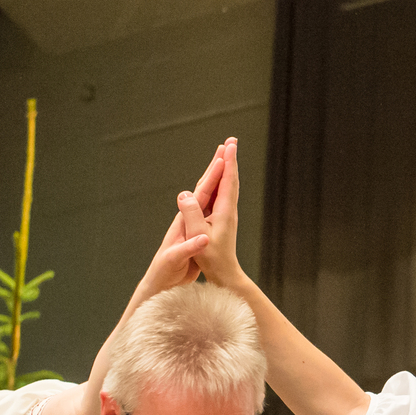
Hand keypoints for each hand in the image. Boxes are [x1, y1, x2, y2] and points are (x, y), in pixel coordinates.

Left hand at [133, 143, 227, 300]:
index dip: (214, 175)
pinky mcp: (197, 230)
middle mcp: (188, 216)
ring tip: (226, 161)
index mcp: (185, 220)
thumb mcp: (175, 259)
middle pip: (204, 185)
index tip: (225, 156)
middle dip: (216, 165)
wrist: (160, 281)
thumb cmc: (165, 271)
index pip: (202, 192)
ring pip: (208, 193)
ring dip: (218, 176)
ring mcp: (193, 222)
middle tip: (228, 145)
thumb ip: (188, 248)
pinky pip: (210, 207)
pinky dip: (218, 194)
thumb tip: (203, 238)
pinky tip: (222, 192)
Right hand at [182, 138, 243, 290]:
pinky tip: (219, 180)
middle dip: (229, 159)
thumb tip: (184, 193)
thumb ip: (191, 214)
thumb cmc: (211, 258)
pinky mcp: (223, 219)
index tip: (229, 145)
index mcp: (224, 211)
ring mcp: (227, 214)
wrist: (224, 273)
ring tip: (226, 154)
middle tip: (231, 141)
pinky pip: (223, 194)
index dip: (227, 162)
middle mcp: (228, 210)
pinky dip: (222, 181)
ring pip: (228, 186)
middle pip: (230, 179)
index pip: (226, 181)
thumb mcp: (197, 236)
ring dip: (227, 168)